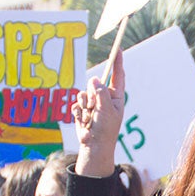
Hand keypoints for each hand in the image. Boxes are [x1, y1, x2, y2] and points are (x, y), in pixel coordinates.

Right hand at [73, 49, 124, 177]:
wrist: (94, 146)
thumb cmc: (105, 130)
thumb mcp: (106, 110)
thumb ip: (100, 93)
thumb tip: (94, 79)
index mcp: (116, 97)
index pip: (117, 76)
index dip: (117, 62)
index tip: (118, 49)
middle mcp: (104, 98)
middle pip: (94, 84)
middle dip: (91, 94)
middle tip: (94, 108)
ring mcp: (93, 103)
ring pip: (83, 92)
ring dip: (84, 105)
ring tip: (89, 117)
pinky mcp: (82, 109)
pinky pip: (76, 103)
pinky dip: (78, 111)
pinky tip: (83, 121)